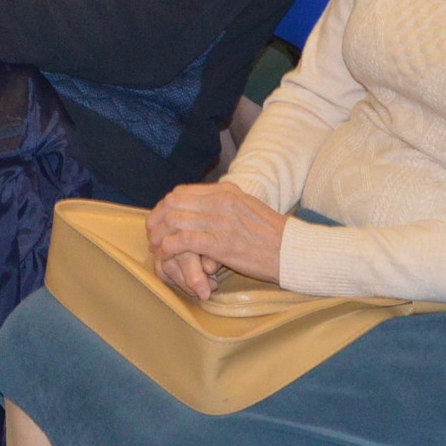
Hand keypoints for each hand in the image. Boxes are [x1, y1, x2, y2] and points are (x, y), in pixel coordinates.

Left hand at [146, 181, 286, 293]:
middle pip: (174, 203)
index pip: (183, 191)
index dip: (166, 205)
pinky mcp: (222, 244)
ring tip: (156, 245)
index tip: (159, 218)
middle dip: (157, 218)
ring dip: (160, 234)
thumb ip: (225, 203)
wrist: (293, 251)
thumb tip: (202, 205)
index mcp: (227, 191)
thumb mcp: (248, 207)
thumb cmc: (272, 234)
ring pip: (176, 220)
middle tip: (151, 232)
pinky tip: (167, 253)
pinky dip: (170, 247)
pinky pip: (185, 241)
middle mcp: (222, 202)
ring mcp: (221, 222)